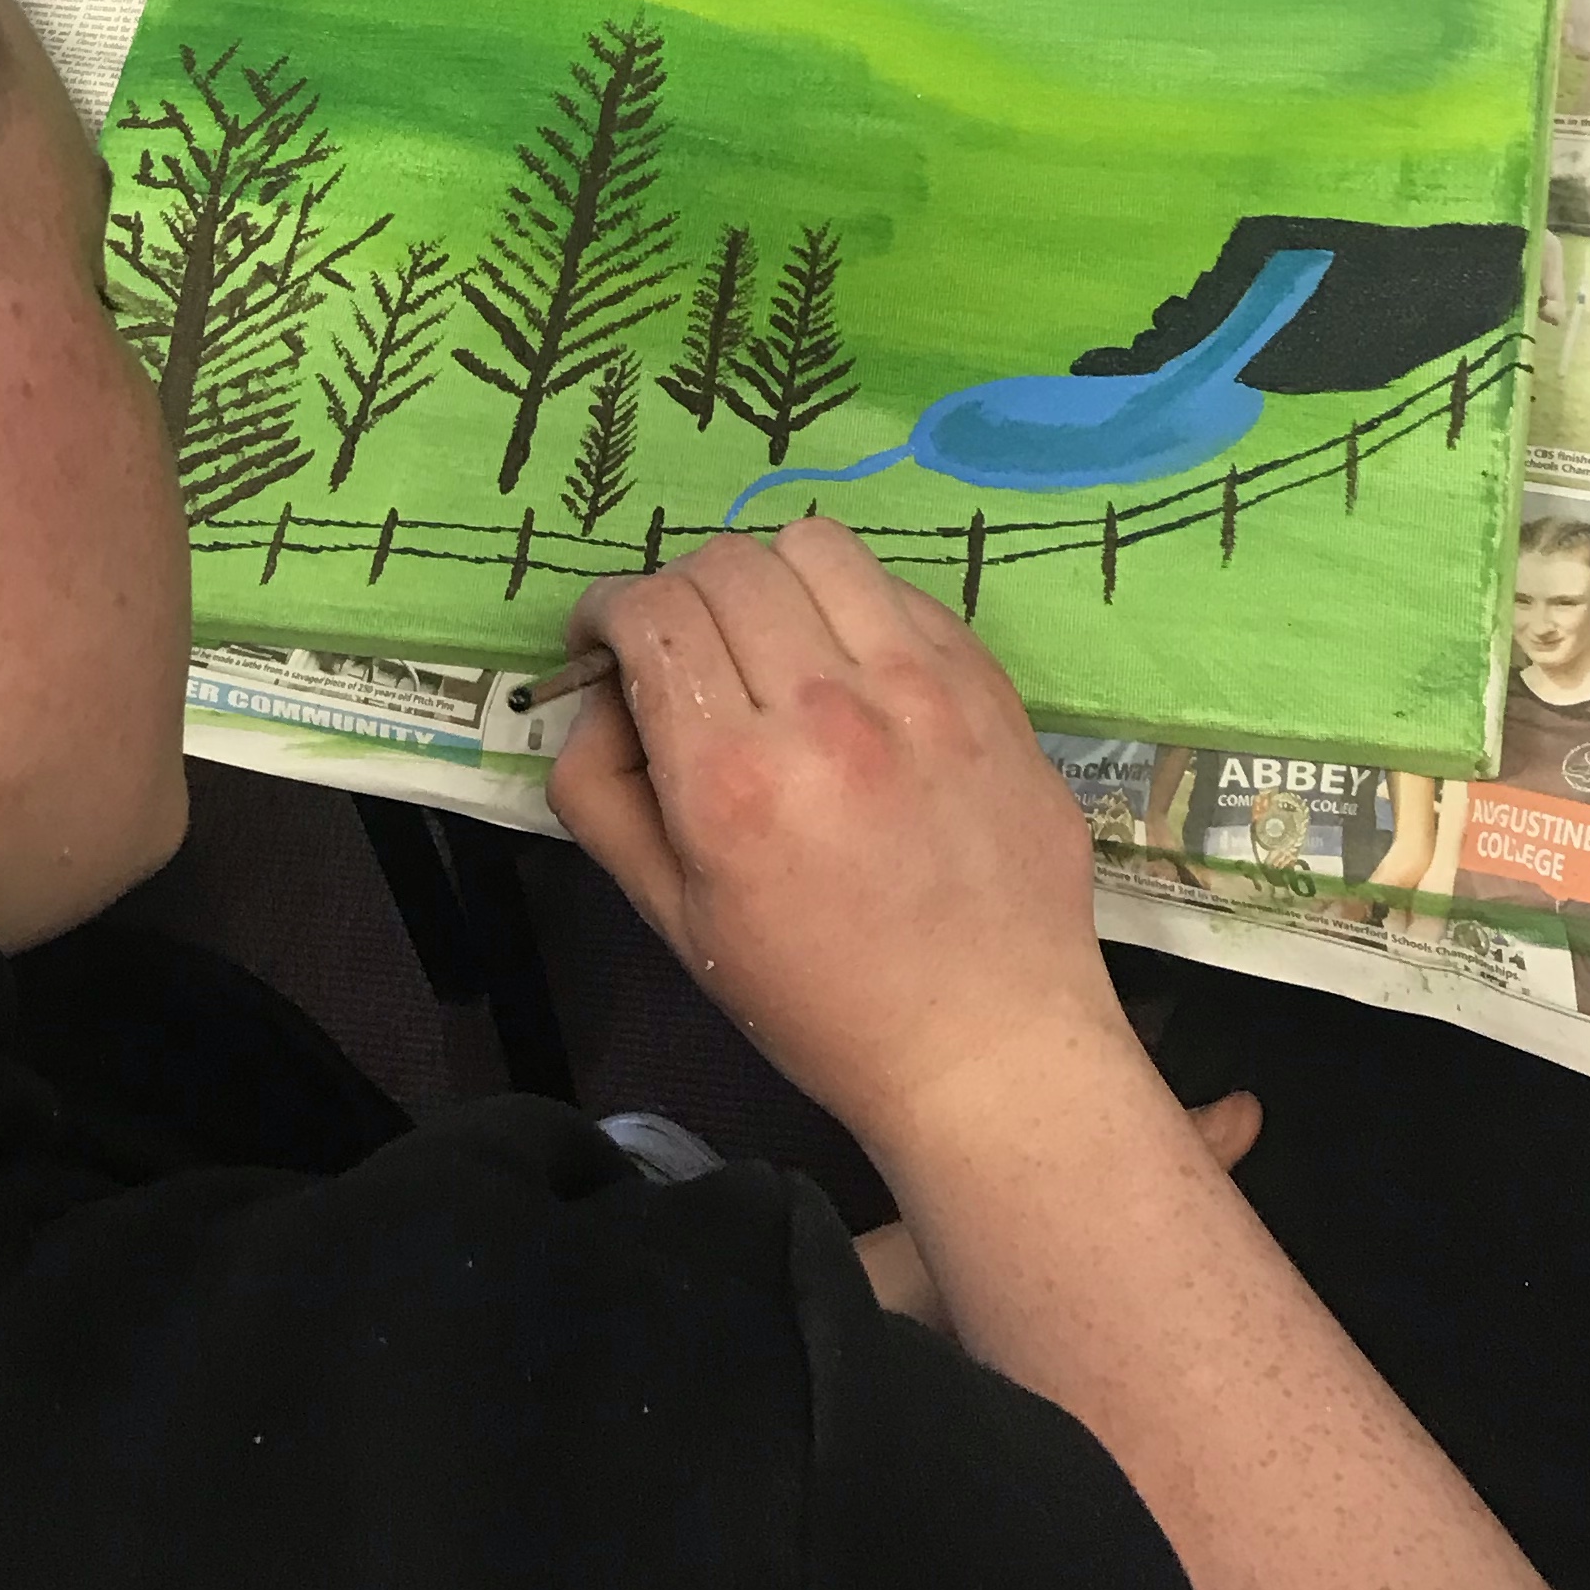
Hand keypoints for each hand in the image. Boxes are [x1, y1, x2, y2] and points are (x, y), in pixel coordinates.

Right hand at [547, 522, 1126, 1155]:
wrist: (987, 1045)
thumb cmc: (818, 1001)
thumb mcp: (672, 918)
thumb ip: (604, 792)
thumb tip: (601, 695)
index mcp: (733, 781)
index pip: (651, 613)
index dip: (606, 610)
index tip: (605, 643)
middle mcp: (825, 713)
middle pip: (722, 564)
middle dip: (676, 591)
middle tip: (681, 650)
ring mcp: (918, 688)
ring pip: (812, 545)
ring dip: (766, 576)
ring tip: (770, 637)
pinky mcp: (984, 683)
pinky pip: (894, 585)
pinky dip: (849, 604)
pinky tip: (850, 668)